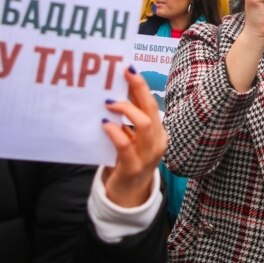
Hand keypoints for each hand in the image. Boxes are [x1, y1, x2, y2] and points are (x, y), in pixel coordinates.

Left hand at [101, 67, 167, 207]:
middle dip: (139, 89)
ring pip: (144, 125)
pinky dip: (115, 133)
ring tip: (109, 103)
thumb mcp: (131, 137)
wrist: (129, 194)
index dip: (141, 85)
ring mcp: (148, 155)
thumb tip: (114, 90)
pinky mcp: (134, 167)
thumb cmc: (128, 160)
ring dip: (126, 110)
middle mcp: (158, 141)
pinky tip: (104, 125)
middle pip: (151, 109)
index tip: (129, 68)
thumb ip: (127, 119)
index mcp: (159, 131)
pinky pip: (126, 146)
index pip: (151, 104)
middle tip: (123, 74)